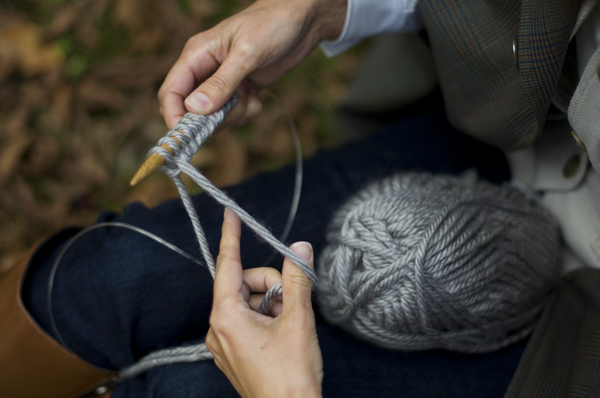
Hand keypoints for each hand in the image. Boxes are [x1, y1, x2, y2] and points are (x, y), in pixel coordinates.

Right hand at [158, 0, 346, 128]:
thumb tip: (195, 109)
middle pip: (193, 110)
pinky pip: (235, 113)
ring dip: (234, 114)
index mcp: (197, 55)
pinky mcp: (241, 90)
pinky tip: (257, 94)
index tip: (189, 135)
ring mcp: (223, 82)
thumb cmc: (273, 25)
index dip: (175, 116)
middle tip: (235, 107)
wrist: (303, 21)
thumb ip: (221, 83)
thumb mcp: (246, 54)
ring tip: (250, 95)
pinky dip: (247, 111)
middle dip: (213, 117)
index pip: (171, 91)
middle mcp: (205, 70)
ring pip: (216, 116)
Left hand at [206, 209, 322, 397]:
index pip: (228, 265)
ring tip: (290, 324)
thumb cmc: (291, 376)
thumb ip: (297, 279)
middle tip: (294, 303)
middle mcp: (219, 328)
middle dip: (272, 285)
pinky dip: (268, 316)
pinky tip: (283, 333)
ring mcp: (225, 342)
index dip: (231, 237)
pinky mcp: (234, 351)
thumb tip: (300, 248)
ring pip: (250, 302)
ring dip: (273, 304)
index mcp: (227, 317)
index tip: (230, 214)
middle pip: (245, 284)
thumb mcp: (298, 320)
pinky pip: (249, 319)